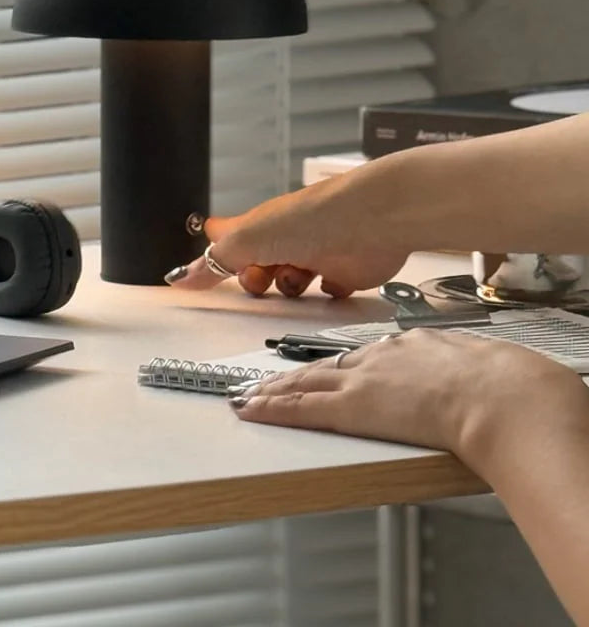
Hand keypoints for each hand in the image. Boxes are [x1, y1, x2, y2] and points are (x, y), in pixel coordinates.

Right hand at [165, 172, 410, 298]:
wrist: (371, 222)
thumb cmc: (310, 218)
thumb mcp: (247, 241)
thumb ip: (214, 263)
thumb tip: (178, 278)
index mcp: (257, 225)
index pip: (226, 236)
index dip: (215, 249)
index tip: (203, 265)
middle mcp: (284, 238)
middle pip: (256, 268)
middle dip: (253, 280)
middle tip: (259, 278)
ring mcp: (312, 254)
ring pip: (288, 283)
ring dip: (288, 288)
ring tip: (298, 278)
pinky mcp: (341, 272)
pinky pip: (325, 293)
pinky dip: (324, 293)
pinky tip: (328, 283)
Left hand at [229, 329, 588, 476]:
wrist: (504, 397)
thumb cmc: (507, 386)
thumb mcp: (480, 367)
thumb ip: (457, 371)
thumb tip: (461, 378)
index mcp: (410, 346)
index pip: (357, 360)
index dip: (330, 369)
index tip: (315, 374)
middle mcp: (379, 358)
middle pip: (322, 368)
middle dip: (288, 377)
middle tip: (260, 381)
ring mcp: (364, 382)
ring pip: (304, 385)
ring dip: (272, 392)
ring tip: (247, 395)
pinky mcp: (355, 408)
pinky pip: (304, 407)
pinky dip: (274, 408)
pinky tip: (253, 408)